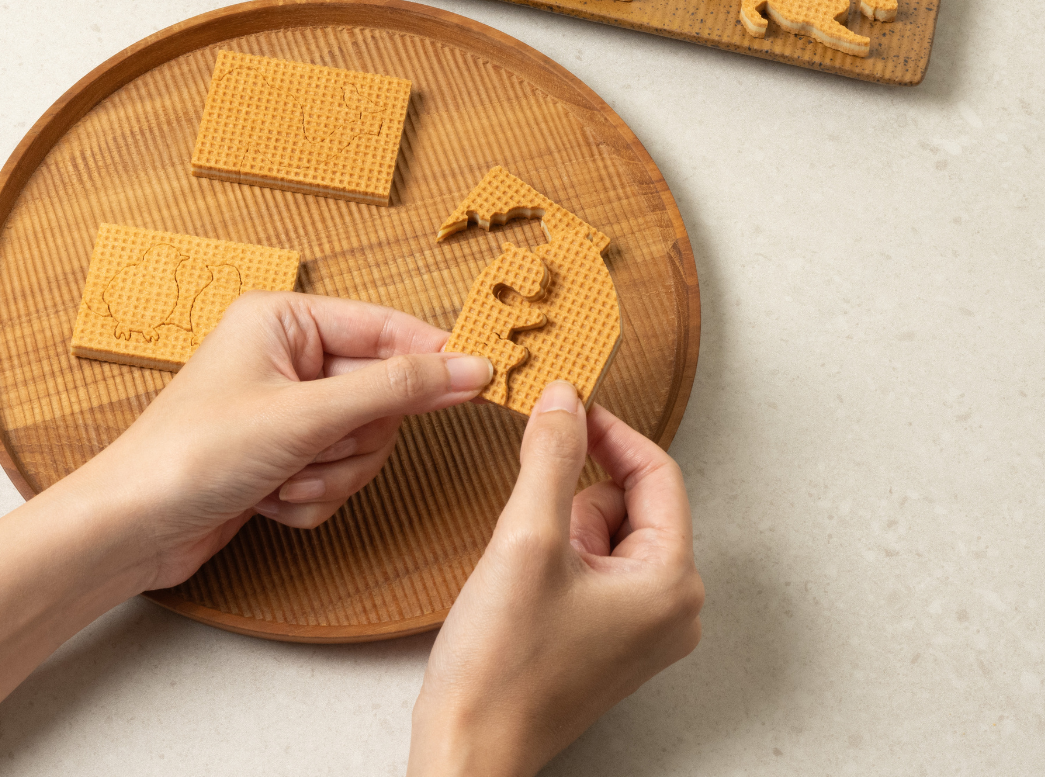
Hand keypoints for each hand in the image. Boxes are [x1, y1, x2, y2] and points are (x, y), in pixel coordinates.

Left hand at [65, 291, 492, 591]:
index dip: (430, 355)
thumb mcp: (307, 415)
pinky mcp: (283, 454)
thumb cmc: (195, 453)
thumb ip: (396, 389)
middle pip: (379, 392)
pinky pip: (337, 472)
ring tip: (283, 479)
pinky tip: (270, 500)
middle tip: (319, 450)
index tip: (480, 379)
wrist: (130, 530)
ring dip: (331, 472)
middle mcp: (287, 357)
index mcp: (284, 320)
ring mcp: (286, 408)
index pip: (384, 327)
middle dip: (352, 438)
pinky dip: (313, 495)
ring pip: (363, 439)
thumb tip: (469, 367)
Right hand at [408, 381, 703, 775]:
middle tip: (532, 512)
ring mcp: (639, 626)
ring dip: (561, 525)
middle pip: (631, 501)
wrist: (469, 749)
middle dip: (576, 492)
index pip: (657, 473)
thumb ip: (552, 456)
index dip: (610, 431)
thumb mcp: (527, 537)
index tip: (569, 405)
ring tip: (523, 566)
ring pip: (605, 530)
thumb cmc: (503, 668)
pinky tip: (523, 584)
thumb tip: (565, 398)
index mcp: (670, 583)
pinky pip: (591, 564)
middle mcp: (669, 607)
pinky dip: (556, 553)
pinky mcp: (606, 637)